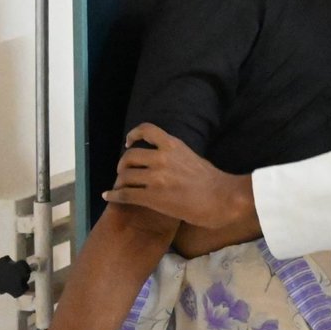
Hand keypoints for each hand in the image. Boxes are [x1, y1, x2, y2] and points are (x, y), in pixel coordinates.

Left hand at [108, 123, 253, 228]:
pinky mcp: (153, 197)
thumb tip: (166, 159)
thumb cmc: (213, 181)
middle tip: (123, 173)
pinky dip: (114, 195)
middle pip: (129, 156)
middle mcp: (161, 158)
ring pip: (125, 176)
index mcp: (173, 145)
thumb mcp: (193, 157)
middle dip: (123, 165)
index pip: (147, 130)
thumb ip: (176, 155)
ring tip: (120, 187)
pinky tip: (108, 196)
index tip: (128, 142)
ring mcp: (156, 178)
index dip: (133, 134)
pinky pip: (125, 194)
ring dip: (120, 182)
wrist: (222, 198)